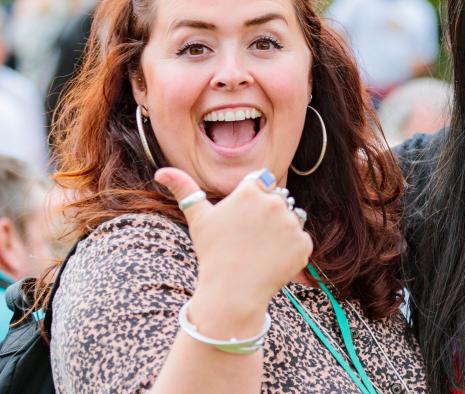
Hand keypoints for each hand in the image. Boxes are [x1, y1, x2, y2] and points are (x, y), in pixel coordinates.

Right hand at [155, 167, 311, 314]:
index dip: (250, 201)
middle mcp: (275, 202)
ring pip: (290, 220)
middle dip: (266, 215)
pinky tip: (272, 261)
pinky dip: (290, 250)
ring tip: (260, 249)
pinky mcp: (304, 244)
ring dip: (280, 231)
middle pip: (277, 200)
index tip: (241, 220)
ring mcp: (292, 223)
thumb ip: (184, 189)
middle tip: (249, 238)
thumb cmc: (212, 253)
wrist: (232, 291)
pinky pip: (300, 241)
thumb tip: (161, 172)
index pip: (260, 183)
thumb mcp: (198, 219)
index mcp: (251, 190)